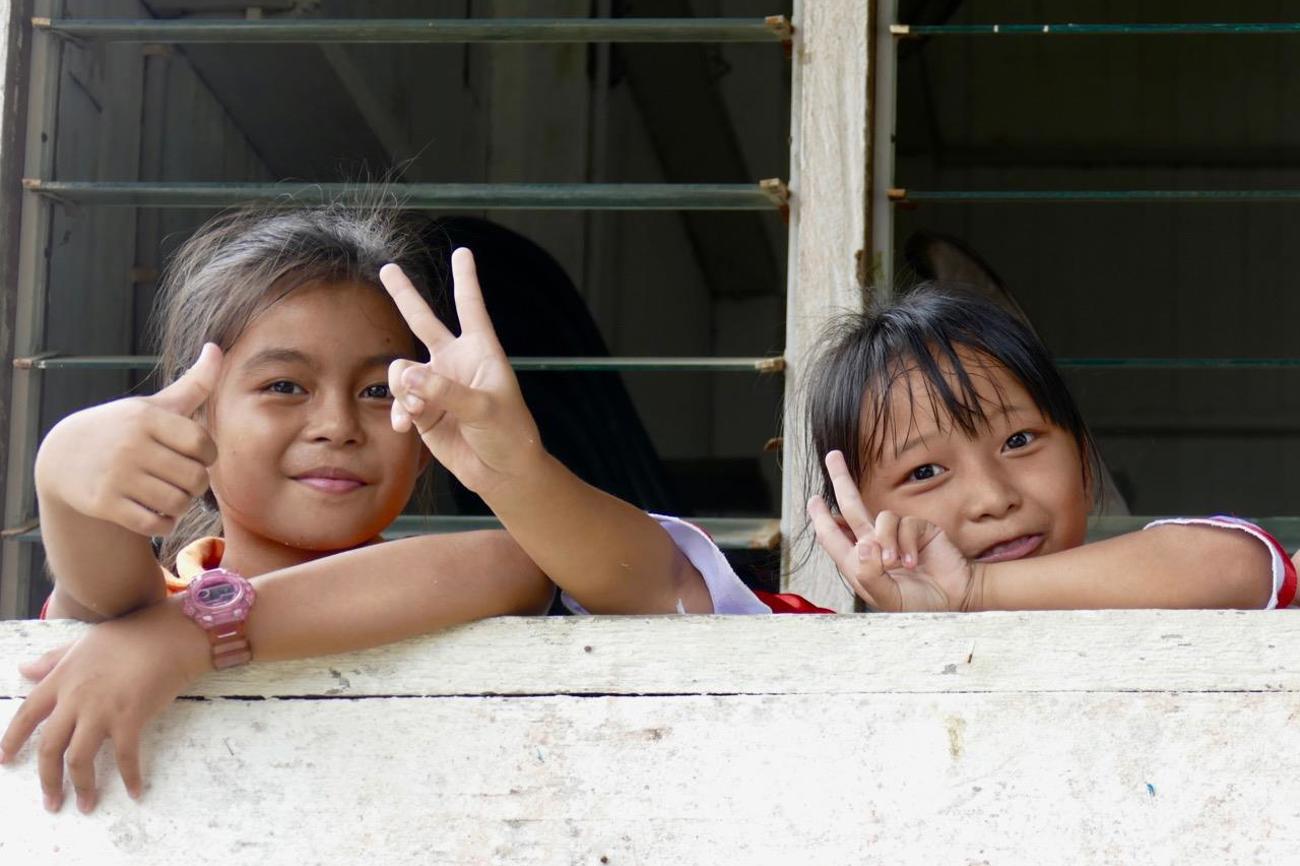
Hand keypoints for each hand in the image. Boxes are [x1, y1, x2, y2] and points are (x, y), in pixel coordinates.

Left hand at [0, 600, 208, 812]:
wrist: (171, 634)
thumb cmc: (132, 634)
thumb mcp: (85, 642)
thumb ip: (54, 659)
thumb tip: (24, 669)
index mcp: (62, 679)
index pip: (27, 714)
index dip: (12, 739)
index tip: (5, 760)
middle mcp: (76, 698)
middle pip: (50, 747)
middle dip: (47, 780)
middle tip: (51, 802)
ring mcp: (102, 710)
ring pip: (78, 759)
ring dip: (81, 787)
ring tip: (86, 805)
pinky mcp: (130, 718)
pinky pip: (125, 757)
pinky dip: (130, 776)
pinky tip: (135, 791)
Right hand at [34, 343, 221, 536]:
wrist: (63, 457)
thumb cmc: (124, 429)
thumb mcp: (154, 405)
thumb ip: (194, 383)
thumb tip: (217, 348)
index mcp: (146, 418)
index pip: (202, 444)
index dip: (208, 455)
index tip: (196, 456)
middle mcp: (130, 445)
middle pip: (194, 478)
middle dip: (196, 484)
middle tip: (184, 480)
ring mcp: (116, 475)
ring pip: (177, 503)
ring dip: (181, 505)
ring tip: (172, 496)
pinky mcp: (104, 503)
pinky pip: (154, 524)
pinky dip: (165, 524)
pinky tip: (159, 514)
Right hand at [380, 250, 543, 497]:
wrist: (502, 471)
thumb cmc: (508, 434)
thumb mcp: (483, 409)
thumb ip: (445, 391)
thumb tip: (407, 376)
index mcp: (481, 352)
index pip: (471, 308)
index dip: (465, 279)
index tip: (463, 253)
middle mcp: (456, 363)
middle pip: (425, 321)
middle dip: (405, 295)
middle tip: (388, 268)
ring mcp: (437, 386)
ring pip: (403, 371)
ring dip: (404, 389)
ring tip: (419, 410)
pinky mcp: (425, 411)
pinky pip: (400, 401)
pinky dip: (399, 411)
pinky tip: (406, 424)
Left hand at [806, 450, 980, 611]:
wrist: (955, 598)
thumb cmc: (919, 602)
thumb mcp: (888, 598)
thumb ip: (869, 576)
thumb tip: (861, 545)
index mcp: (859, 563)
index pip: (833, 536)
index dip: (822, 518)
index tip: (814, 499)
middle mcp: (874, 545)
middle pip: (851, 507)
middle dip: (842, 480)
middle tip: (833, 456)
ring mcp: (895, 535)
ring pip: (880, 518)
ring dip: (887, 542)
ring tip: (897, 565)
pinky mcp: (916, 528)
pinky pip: (904, 524)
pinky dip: (907, 543)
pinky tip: (913, 561)